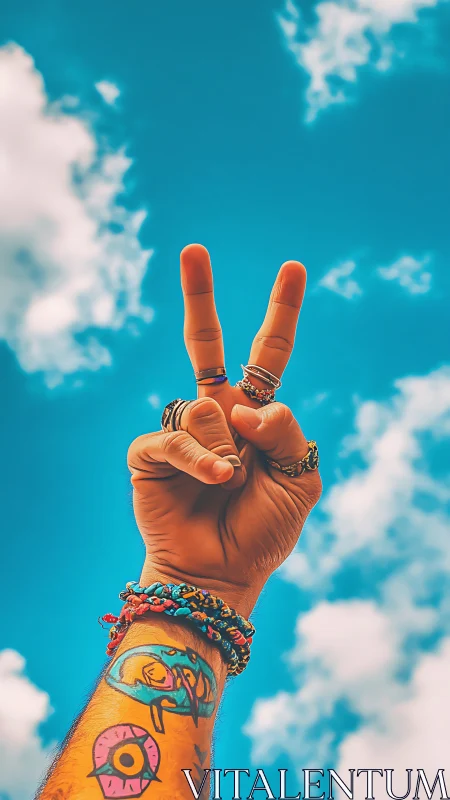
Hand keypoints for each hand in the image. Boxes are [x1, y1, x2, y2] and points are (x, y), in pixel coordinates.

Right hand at [128, 244, 321, 616]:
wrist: (222, 573)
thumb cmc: (263, 529)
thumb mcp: (300, 477)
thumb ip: (287, 430)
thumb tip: (243, 404)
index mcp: (254, 413)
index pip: (268, 353)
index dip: (281, 312)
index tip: (293, 269)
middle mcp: (215, 412)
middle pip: (203, 342)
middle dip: (198, 295)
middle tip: (193, 250)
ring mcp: (182, 429)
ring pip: (207, 407)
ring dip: (232, 453)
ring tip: (231, 486)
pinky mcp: (150, 452)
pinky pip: (179, 438)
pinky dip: (203, 463)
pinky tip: (216, 483)